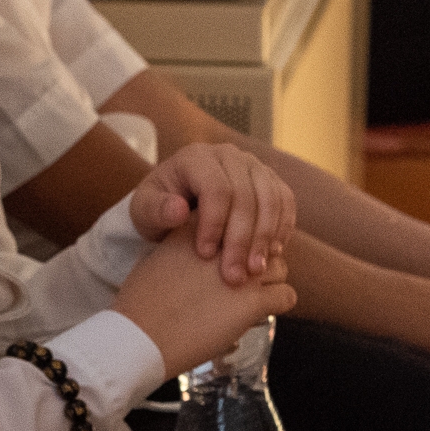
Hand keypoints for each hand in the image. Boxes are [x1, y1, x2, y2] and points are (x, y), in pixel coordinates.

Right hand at [114, 226, 295, 379]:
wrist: (140, 336)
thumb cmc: (142, 302)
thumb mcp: (159, 257)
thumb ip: (184, 247)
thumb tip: (201, 253)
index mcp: (200, 229)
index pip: (237, 222)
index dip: (237, 241)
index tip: (231, 257)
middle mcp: (225, 246)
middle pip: (261, 242)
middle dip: (258, 260)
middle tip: (248, 279)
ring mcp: (241, 273)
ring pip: (279, 267)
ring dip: (271, 281)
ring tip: (256, 297)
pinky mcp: (252, 303)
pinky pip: (286, 295)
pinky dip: (280, 303)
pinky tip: (264, 312)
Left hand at [129, 143, 296, 283]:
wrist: (177, 202)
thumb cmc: (159, 208)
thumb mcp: (144, 211)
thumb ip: (156, 211)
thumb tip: (179, 210)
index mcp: (196, 157)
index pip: (215, 188)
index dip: (214, 223)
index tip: (205, 255)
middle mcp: (228, 155)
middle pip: (246, 195)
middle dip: (241, 239)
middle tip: (234, 275)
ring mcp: (253, 165)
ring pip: (270, 198)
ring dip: (266, 237)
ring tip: (256, 270)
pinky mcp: (269, 179)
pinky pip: (285, 200)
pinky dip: (282, 227)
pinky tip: (272, 253)